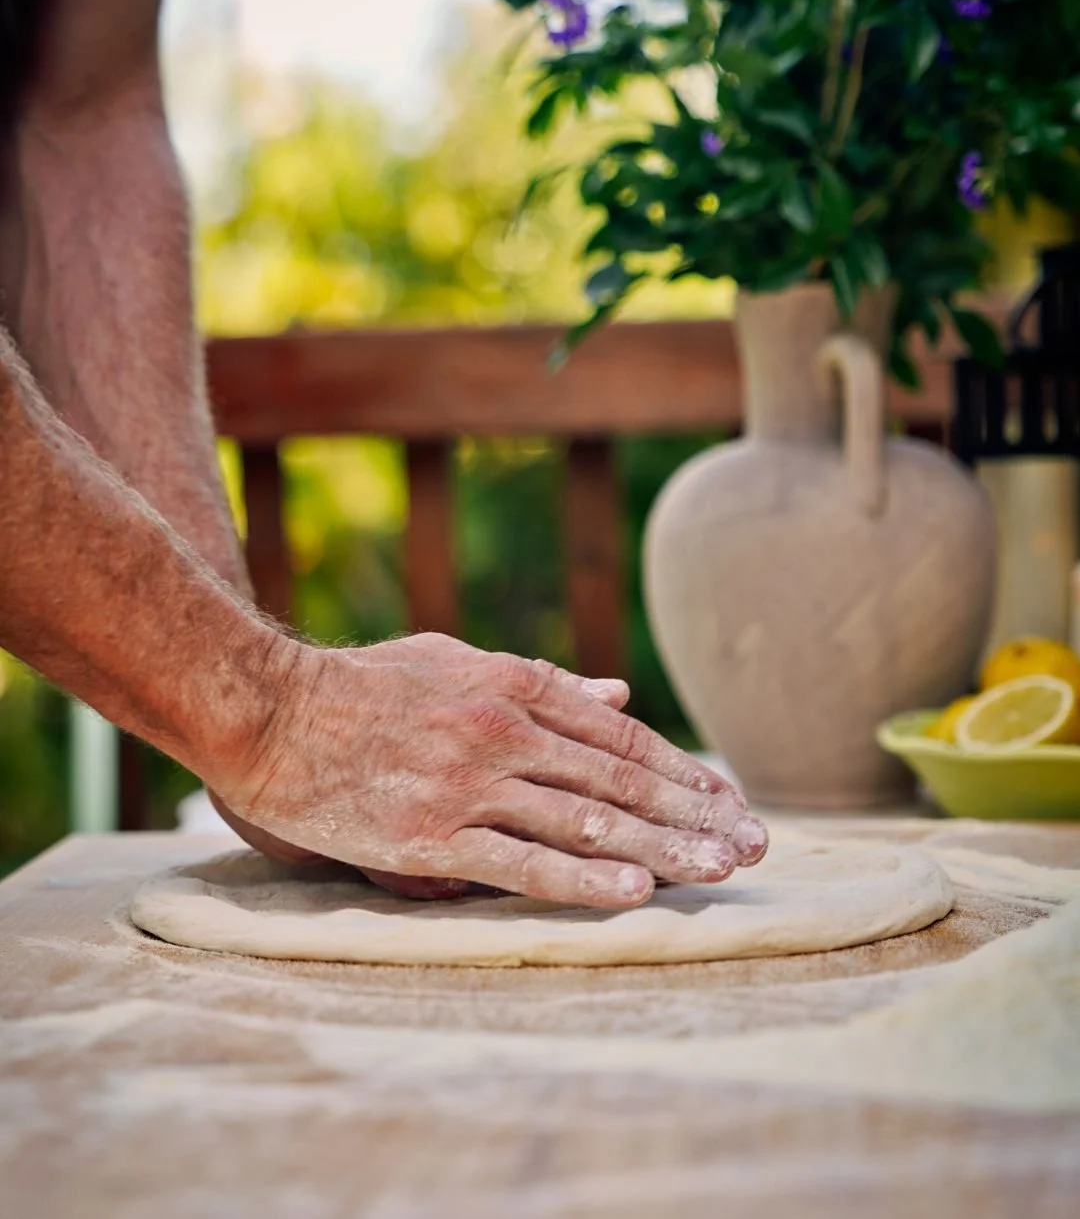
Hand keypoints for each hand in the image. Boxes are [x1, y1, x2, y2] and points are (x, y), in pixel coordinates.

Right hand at [212, 633, 767, 908]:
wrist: (270, 710)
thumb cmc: (364, 685)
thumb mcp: (458, 661)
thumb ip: (540, 681)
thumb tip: (616, 694)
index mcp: (512, 685)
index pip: (620, 735)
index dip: (683, 771)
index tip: (732, 800)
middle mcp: (502, 731)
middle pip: (618, 779)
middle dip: (694, 814)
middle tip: (755, 844)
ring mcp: (467, 783)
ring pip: (583, 820)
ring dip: (658, 848)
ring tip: (717, 872)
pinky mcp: (428, 834)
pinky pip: (518, 860)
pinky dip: (580, 877)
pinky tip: (632, 892)